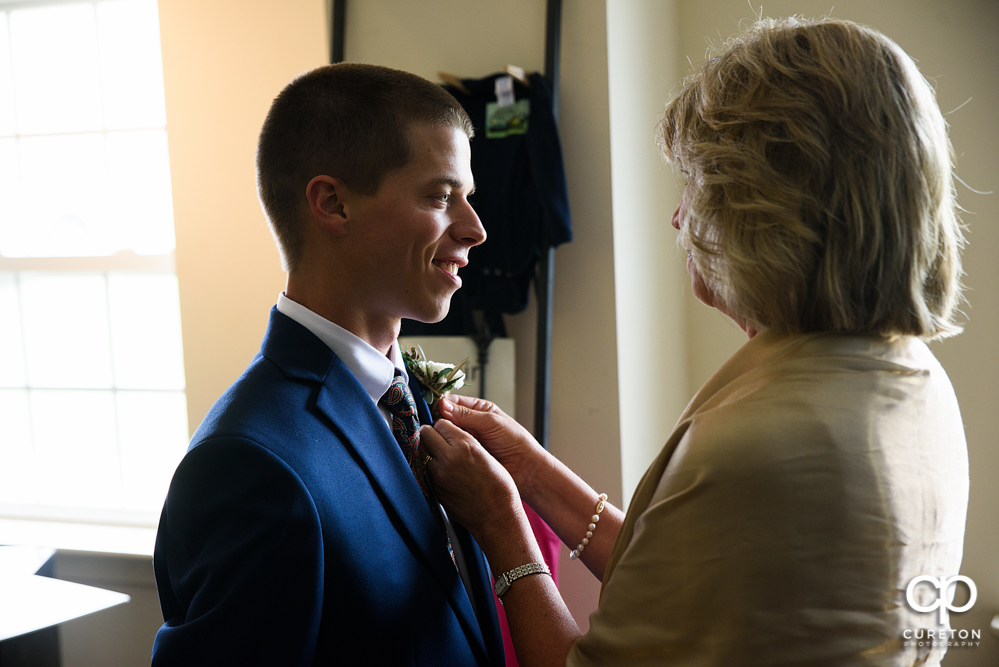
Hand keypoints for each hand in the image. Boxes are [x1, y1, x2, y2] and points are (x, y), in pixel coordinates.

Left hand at [418, 420, 521, 539]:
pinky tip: (446, 474)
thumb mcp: (487, 456)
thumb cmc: (499, 488)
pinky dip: (432, 469)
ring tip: (443, 459)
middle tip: (438, 440)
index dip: (444, 427)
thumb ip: (466, 443)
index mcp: (465, 446)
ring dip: (430, 453)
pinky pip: (427, 471)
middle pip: (426, 434)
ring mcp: (439, 474)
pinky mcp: (435, 489)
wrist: (496, 516)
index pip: (441, 424)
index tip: (446, 430)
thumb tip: (451, 435)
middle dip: (431, 435)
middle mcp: (449, 457)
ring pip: (423, 453)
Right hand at [436, 395, 544, 488]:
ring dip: (439, 436)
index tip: (428, 410)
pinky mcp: (464, 456)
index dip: (440, 405)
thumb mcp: (490, 422)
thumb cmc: (514, 441)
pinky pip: (449, 450)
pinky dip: (443, 450)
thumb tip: (442, 405)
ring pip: (445, 435)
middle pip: (445, 418)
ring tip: (431, 438)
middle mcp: (469, 424)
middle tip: (428, 426)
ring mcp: (466, 440)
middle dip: (437, 421)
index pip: (452, 402)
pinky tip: (438, 451)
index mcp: (477, 410)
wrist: (525, 468)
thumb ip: (467, 415)